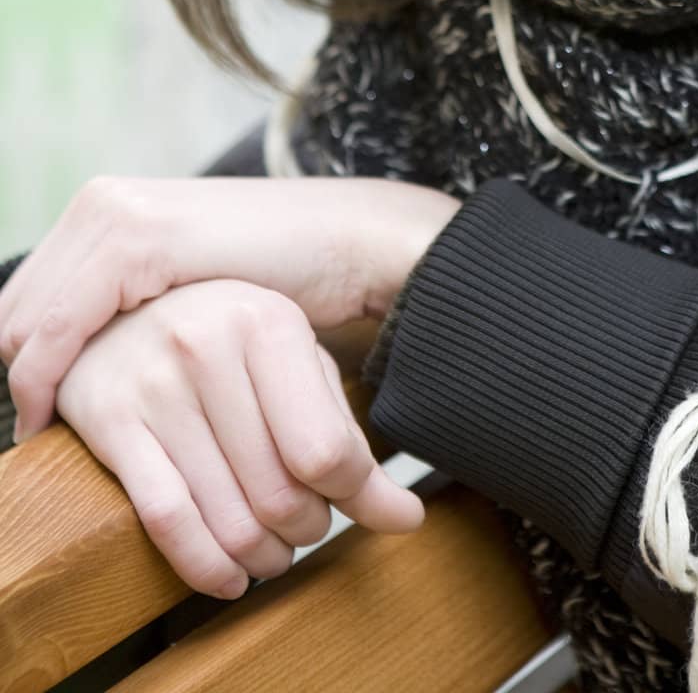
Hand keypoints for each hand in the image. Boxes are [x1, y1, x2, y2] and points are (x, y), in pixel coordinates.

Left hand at [0, 174, 461, 438]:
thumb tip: (93, 355)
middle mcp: (102, 202)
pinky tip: (55, 411)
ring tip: (40, 428)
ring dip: (26, 379)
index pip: (29, 294)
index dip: (24, 357)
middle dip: (20, 370)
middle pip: (17, 305)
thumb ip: (138, 301)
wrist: (342, 240)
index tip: (37, 412)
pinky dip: (47, 372)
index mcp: (109, 206)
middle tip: (36, 427)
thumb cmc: (275, 273)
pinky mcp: (140, 240)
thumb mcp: (186, 285)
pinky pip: (62, 322)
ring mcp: (119, 215)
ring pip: (27, 315)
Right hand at [54, 278, 424, 597]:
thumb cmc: (229, 340)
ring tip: (272, 552)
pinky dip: (206, 567)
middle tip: (306, 526)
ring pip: (226, 517)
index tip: (354, 501)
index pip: (325, 450)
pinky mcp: (107, 421)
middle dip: (306, 529)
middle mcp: (207, 346)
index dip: (353, 495)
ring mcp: (153, 384)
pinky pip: (167, 520)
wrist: (122, 306)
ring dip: (262, 557)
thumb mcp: (297, 364)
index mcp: (267, 322)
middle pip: (278, 492)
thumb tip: (406, 519)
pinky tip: (227, 575)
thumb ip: (348, 438)